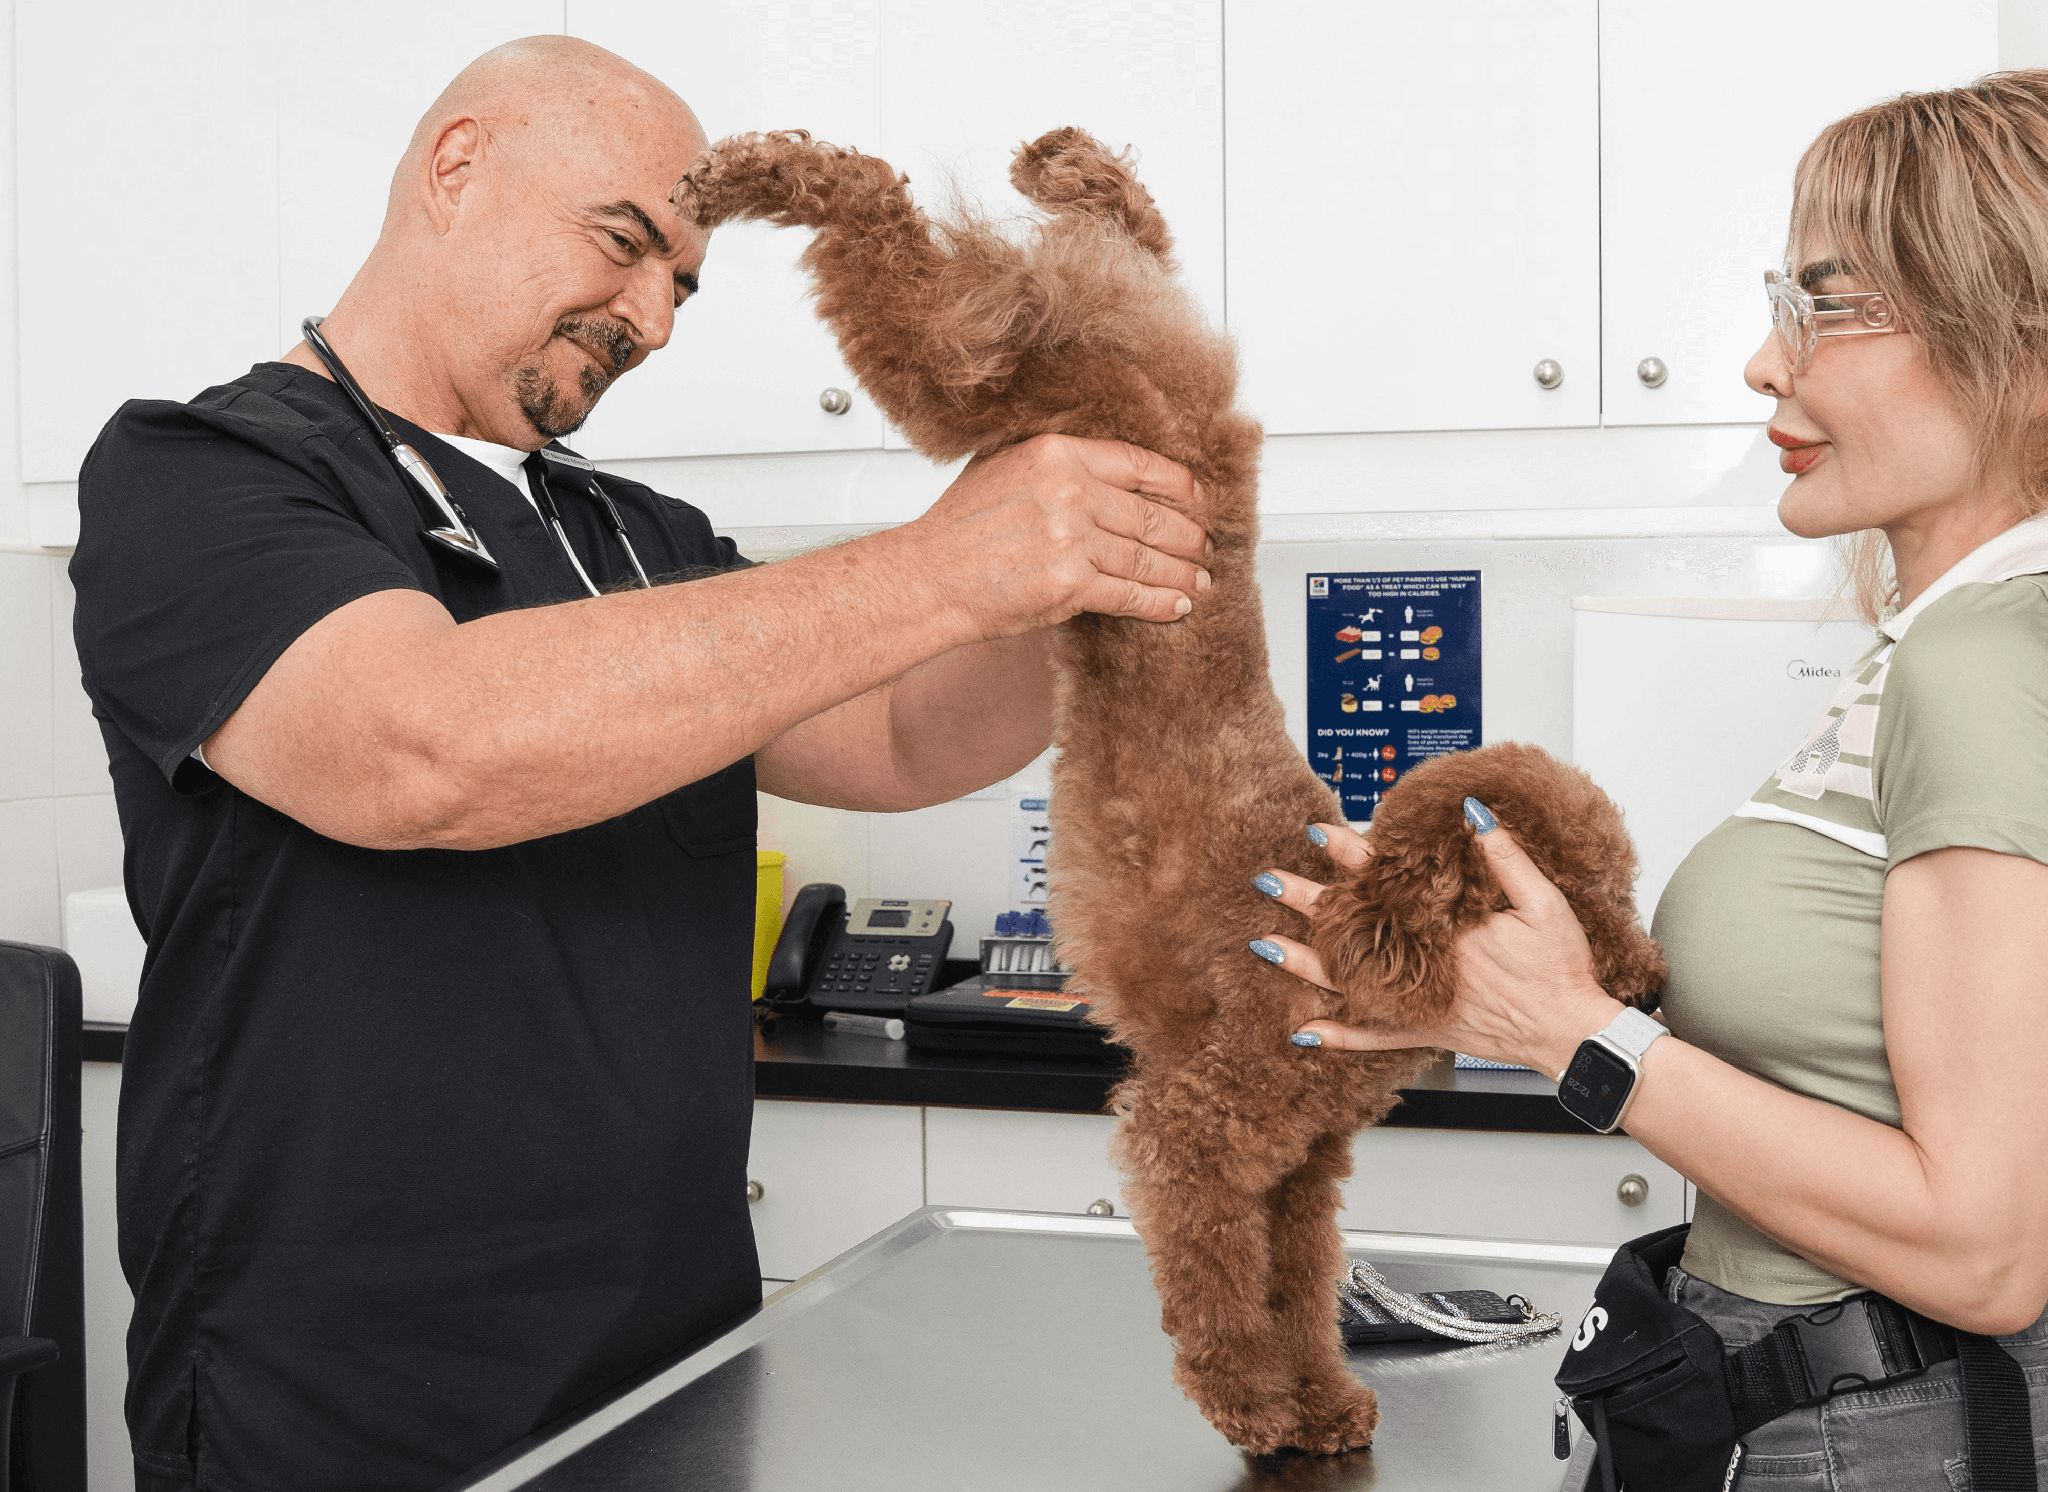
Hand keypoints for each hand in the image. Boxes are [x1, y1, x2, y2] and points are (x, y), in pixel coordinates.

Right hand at [910, 433, 1211, 640]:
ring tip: (1201, 578)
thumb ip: (1056, 462)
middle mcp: (1069, 492)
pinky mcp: (1070, 585)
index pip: (1137, 464)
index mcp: (1056, 453)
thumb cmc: (959, 528)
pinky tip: (1178, 603)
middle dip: (1189, 535)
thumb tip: (1105, 469)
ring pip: (1146, 557)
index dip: (1177, 484)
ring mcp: (1072, 539)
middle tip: (1206, 545)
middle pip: (1151, 514)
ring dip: (1182, 572)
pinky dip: (1160, 602)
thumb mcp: (1004, 467)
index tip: (1196, 497)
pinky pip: (1130, 594)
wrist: (929, 577)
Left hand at [1249, 811, 1621, 1075]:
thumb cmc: (1563, 969)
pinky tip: (1302, 1034)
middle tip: (1267, 880)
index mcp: (1447, 927)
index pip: (1386, 881)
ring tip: (1263, 947)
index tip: (1319, 832)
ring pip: (1349, 982)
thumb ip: (1506, 857)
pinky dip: (1337, 1038)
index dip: (1351, 854)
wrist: (1573, 1032)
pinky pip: (1372, 1039)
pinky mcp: (1426, 1031)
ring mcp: (1420, 1002)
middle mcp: (1423, 964)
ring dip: (1303, 964)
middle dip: (1306, 902)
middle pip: (1353, 927)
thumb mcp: (1544, 902)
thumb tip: (1473, 813)